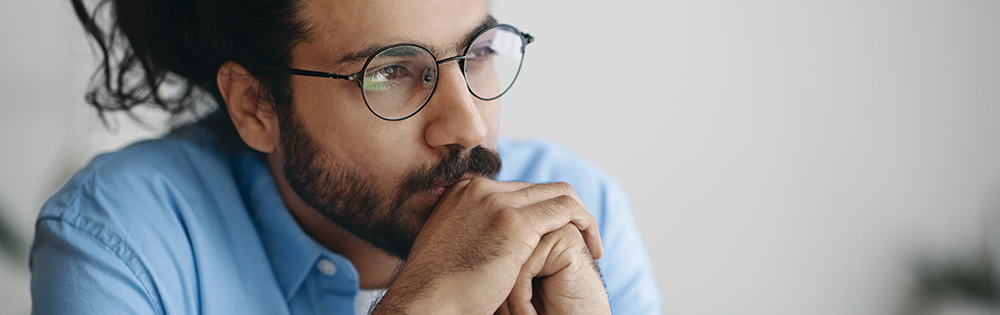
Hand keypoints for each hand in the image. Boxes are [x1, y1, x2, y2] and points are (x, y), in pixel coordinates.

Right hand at [372, 179, 604, 313]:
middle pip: (541, 189)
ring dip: (582, 218)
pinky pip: (566, 210)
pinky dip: (585, 225)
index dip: (543, 212)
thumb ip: (471, 236)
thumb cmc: (437, 292)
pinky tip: (591, 249)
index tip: (556, 238)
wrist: (424, 304)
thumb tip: (490, 245)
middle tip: (584, 241)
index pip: (519, 191)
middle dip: (566, 213)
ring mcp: (496, 203)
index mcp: (463, 193)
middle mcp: (479, 190)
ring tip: (592, 246)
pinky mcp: (513, 222)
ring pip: (559, 194)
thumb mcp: (451, 250)